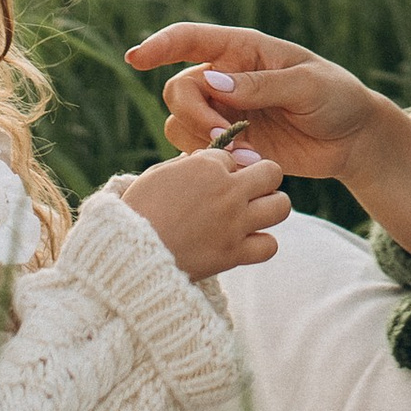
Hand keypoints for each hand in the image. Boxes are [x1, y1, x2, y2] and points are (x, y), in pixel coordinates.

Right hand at [118, 144, 289, 278]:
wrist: (128, 254)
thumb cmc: (136, 210)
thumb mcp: (158, 176)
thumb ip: (185, 166)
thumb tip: (199, 161)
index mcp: (206, 167)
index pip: (233, 156)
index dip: (223, 167)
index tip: (211, 179)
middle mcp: (227, 191)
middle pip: (271, 172)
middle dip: (262, 177)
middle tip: (248, 190)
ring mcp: (235, 223)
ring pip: (281, 206)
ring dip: (271, 207)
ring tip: (255, 213)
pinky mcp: (233, 254)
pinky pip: (269, 246)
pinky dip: (261, 243)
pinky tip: (246, 241)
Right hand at [125, 22, 391, 185]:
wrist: (351, 139)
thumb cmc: (336, 98)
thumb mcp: (307, 85)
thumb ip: (261, 84)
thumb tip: (214, 81)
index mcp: (243, 50)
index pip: (190, 39)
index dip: (160, 45)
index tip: (136, 58)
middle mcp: (226, 78)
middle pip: (179, 89)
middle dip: (195, 114)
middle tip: (226, 136)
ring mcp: (225, 112)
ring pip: (180, 122)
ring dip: (202, 140)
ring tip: (243, 153)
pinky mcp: (230, 143)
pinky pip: (196, 150)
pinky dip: (210, 161)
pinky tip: (243, 165)